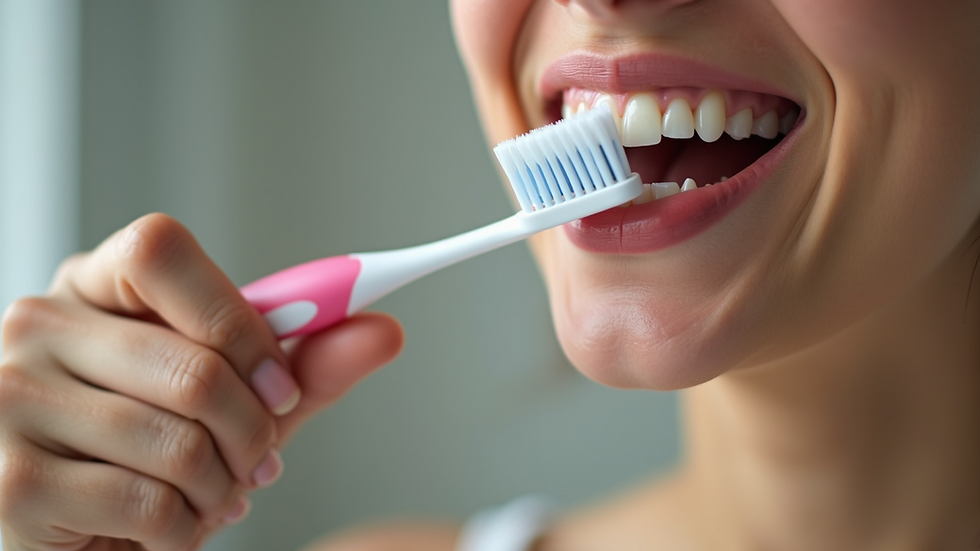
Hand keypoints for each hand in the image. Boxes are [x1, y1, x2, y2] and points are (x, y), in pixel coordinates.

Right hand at [0, 214, 403, 550]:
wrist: (73, 529)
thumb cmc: (151, 449)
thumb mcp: (234, 397)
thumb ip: (302, 363)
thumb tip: (383, 331)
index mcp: (92, 287)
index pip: (162, 250)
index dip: (239, 319)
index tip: (279, 380)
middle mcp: (40, 326)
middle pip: (195, 365)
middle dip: (256, 430)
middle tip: (260, 457)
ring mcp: (13, 401)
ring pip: (182, 440)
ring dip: (225, 485)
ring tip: (213, 492)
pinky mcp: (13, 482)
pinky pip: (150, 502)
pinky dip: (187, 527)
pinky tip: (170, 523)